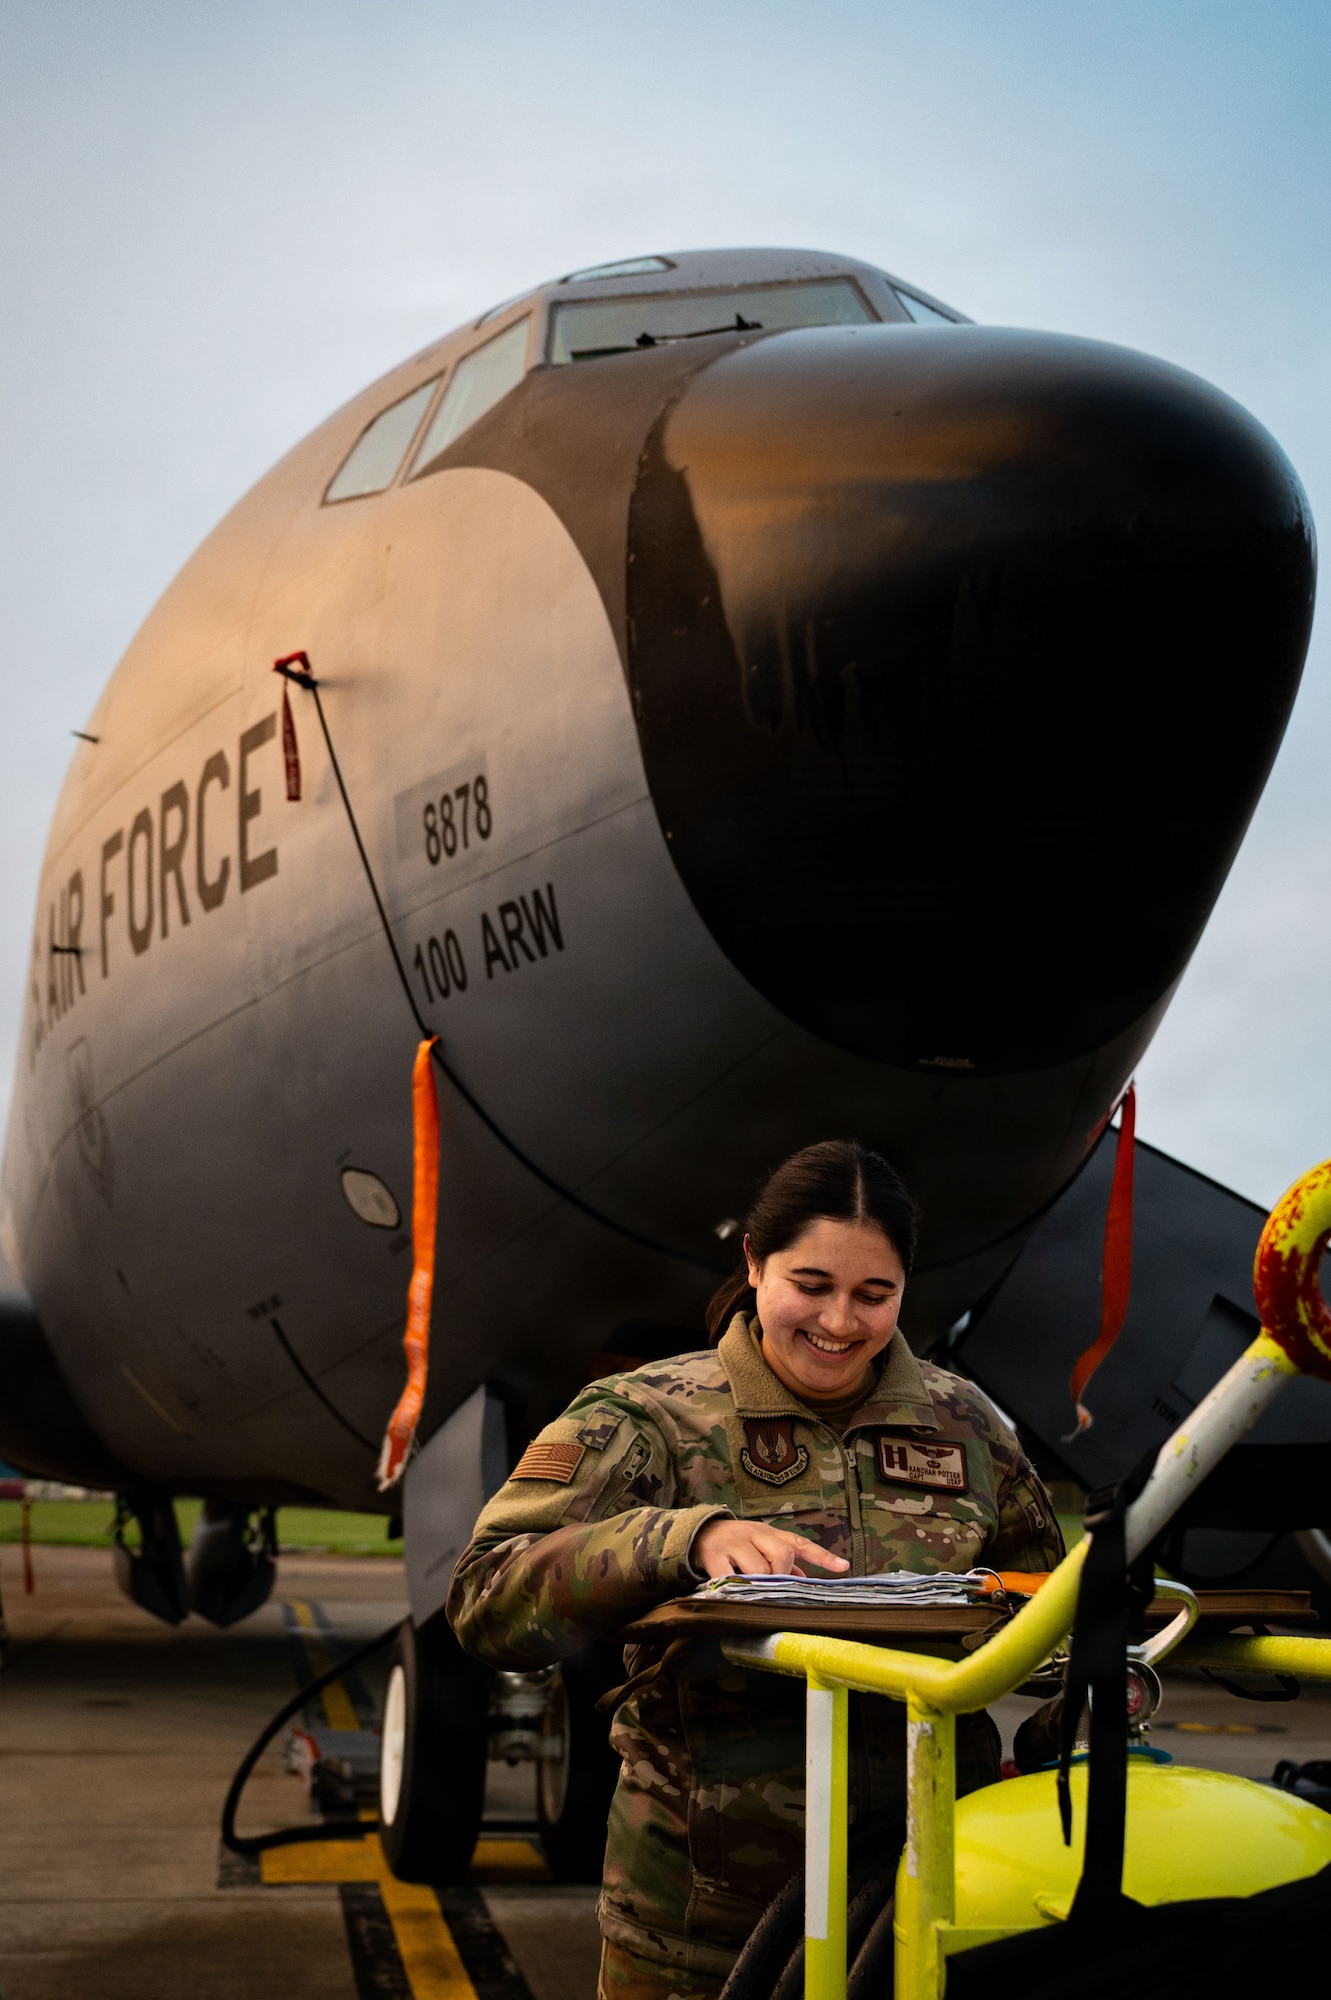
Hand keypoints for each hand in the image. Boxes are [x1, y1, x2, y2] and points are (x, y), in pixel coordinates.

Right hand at [693, 1517, 850, 1579]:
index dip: (822, 1556)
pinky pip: (729, 1576)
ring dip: (760, 1584)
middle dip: (783, 1574)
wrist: (697, 1532)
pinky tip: (734, 1595)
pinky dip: (734, 1588)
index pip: (800, 1543)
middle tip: (775, 1587)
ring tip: (754, 1591)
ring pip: (759, 1567)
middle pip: (782, 1552)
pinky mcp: (714, 1556)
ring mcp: (734, 1544)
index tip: (843, 1567)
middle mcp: (754, 1535)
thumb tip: (805, 1578)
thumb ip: (782, 1562)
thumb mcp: (759, 1546)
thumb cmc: (736, 1543)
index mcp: (769, 1533)